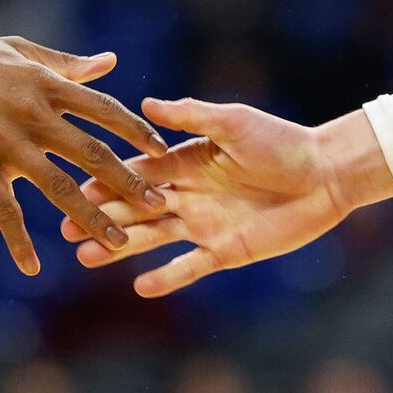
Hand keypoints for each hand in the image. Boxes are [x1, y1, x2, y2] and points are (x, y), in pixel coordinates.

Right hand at [0, 36, 166, 274]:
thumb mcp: (21, 53)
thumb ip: (67, 64)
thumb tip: (111, 62)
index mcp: (47, 86)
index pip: (105, 111)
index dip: (137, 132)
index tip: (163, 152)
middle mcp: (33, 115)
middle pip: (93, 152)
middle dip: (130, 181)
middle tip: (161, 205)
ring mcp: (6, 143)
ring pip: (58, 186)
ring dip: (93, 216)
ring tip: (120, 243)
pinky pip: (4, 210)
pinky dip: (18, 240)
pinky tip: (32, 267)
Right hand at [63, 100, 392, 296]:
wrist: (326, 175)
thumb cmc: (282, 142)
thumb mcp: (234, 123)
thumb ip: (191, 116)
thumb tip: (146, 105)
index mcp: (185, 161)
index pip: (137, 171)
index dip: (106, 180)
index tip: (73, 186)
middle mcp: (188, 194)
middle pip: (136, 207)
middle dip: (102, 216)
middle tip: (66, 227)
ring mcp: (204, 225)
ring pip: (153, 238)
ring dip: (121, 248)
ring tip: (87, 258)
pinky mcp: (225, 251)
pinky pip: (189, 267)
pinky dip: (166, 277)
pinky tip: (139, 287)